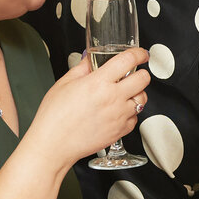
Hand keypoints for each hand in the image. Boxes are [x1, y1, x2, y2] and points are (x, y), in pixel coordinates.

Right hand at [30, 47, 150, 166]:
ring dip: (137, 93)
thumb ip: (82, 68)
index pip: (128, 60)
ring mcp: (119, 115)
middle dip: (141, 73)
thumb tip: (90, 59)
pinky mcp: (121, 130)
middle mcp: (113, 98)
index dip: (138, 54)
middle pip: (144, 79)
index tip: (140, 54)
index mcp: (98, 82)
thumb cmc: (54, 117)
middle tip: (134, 74)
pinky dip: (130, 112)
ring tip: (124, 94)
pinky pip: (136, 117)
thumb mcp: (64, 83)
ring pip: (143, 99)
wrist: (54, 145)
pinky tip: (117, 111)